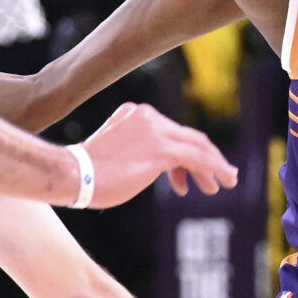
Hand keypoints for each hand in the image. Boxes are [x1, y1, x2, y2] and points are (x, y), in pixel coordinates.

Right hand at [81, 103, 238, 207]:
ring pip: (196, 145)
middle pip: (186, 136)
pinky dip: (215, 168)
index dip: (183, 155)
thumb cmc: (86, 174)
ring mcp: (155, 131)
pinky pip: (198, 157)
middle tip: (218, 178)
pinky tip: (224, 179)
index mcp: (134, 113)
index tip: (185, 179)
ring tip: (224, 183)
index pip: (169, 132)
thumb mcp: (112, 152)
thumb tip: (149, 167)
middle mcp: (147, 116)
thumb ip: (134, 152)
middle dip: (205, 158)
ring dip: (213, 165)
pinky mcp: (162, 149)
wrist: (74, 175)